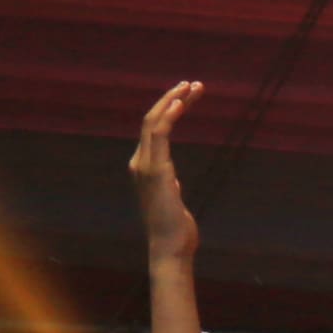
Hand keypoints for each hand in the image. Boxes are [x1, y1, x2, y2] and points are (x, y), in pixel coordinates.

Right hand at [131, 80, 202, 272]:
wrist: (171, 247)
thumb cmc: (175, 230)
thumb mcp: (172, 201)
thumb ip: (169, 187)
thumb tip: (172, 182)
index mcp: (143, 167)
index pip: (153, 129)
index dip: (169, 109)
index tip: (187, 96)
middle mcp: (139, 162)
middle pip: (152, 119)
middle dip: (172, 98)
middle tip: (193, 84)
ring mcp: (145, 166)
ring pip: (154, 121)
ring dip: (173, 101)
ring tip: (192, 87)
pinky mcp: (156, 171)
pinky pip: (159, 135)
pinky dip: (169, 116)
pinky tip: (181, 103)